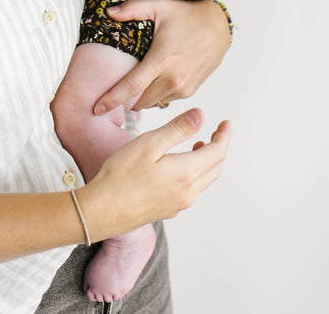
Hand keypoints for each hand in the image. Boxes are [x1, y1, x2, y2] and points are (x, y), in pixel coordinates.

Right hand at [79, 109, 230, 238]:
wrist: (102, 211)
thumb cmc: (121, 174)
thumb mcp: (149, 143)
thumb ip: (178, 129)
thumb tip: (202, 116)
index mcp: (186, 173)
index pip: (217, 152)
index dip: (224, 135)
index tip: (226, 123)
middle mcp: (188, 192)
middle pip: (214, 168)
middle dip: (218, 148)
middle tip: (216, 132)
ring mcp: (178, 204)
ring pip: (204, 180)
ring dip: (207, 161)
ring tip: (198, 145)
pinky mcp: (167, 210)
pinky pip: (191, 190)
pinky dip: (194, 174)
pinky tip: (179, 166)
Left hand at [93, 0, 230, 113]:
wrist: (218, 27)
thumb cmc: (187, 15)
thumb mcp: (159, 6)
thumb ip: (132, 9)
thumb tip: (109, 11)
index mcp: (162, 59)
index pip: (131, 86)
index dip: (111, 99)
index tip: (96, 109)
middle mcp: (173, 78)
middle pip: (139, 101)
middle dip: (123, 102)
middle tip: (109, 97)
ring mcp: (183, 87)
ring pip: (152, 102)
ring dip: (139, 99)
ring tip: (129, 89)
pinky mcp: (190, 91)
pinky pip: (165, 99)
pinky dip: (154, 95)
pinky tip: (149, 84)